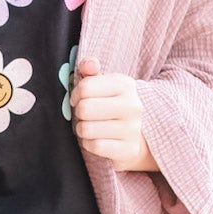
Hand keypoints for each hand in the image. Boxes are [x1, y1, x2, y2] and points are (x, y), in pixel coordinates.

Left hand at [70, 57, 157, 171]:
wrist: (137, 136)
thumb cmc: (111, 106)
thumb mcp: (103, 85)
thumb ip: (90, 71)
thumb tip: (88, 64)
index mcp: (126, 84)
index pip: (85, 87)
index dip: (75, 95)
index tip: (78, 99)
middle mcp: (133, 105)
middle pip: (84, 108)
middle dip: (78, 114)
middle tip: (84, 116)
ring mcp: (133, 129)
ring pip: (86, 129)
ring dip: (82, 130)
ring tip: (91, 128)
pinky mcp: (129, 149)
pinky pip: (95, 146)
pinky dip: (89, 145)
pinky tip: (96, 141)